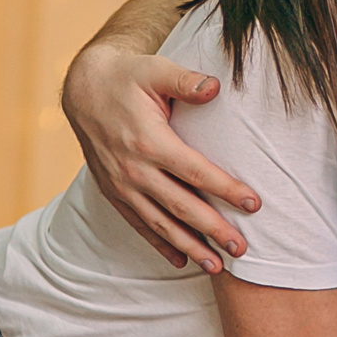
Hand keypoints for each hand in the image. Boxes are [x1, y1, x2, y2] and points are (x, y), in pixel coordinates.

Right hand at [62, 47, 258, 271]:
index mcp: (149, 141)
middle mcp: (134, 170)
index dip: (226, 189)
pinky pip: (139, 225)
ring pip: (160, 224)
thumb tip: (216, 87)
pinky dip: (160, 245)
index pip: (196, 172)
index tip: (254, 205)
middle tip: (243, 249)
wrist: (83, 89)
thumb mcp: (155, 70)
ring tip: (217, 267)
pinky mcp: (114, 193)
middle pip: (181, 207)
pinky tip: (181, 261)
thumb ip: (186, 80)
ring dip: (190, 247)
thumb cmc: (127, 77)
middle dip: (214, 230)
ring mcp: (122, 185)